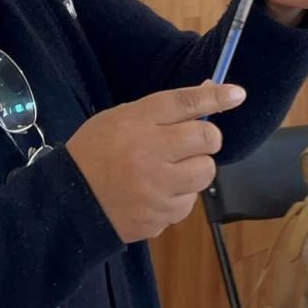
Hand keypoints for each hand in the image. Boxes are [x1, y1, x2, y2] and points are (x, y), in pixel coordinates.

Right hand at [66, 83, 244, 242]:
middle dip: (205, 140)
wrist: (69, 202)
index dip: (215, 96)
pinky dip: (178, 198)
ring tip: (169, 172)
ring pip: (204, 173)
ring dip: (194, 171)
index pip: (185, 103)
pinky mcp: (160, 217)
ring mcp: (157, 189)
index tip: (237, 94)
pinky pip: (188, 204)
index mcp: (136, 123)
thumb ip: (165, 110)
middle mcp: (150, 153)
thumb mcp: (122, 119)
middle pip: (208, 139)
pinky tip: (157, 195)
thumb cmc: (95, 152)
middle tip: (190, 144)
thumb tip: (211, 90)